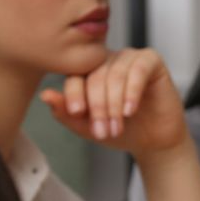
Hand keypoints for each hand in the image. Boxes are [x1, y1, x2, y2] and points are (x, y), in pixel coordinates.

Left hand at [40, 47, 187, 154]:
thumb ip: (65, 112)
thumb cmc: (122, 131)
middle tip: (103, 130)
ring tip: (117, 126)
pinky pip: (138, 71)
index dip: (74, 94)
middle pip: (95, 77)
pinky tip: (130, 110)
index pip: (74, 76)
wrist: (153, 141)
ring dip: (115, 105)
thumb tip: (45, 95)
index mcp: (88, 72)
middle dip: (98, 107)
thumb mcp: (87, 127)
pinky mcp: (151, 61)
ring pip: (116, 76)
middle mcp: (107, 61)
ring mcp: (129, 58)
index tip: (77, 112)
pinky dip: (132, 92)